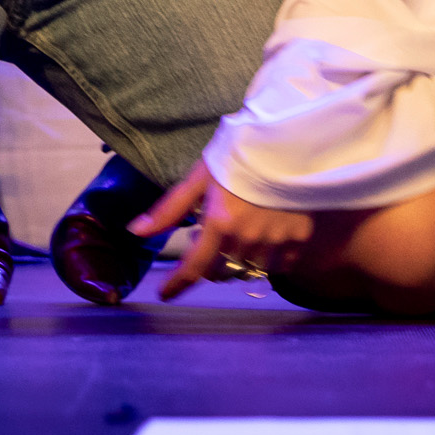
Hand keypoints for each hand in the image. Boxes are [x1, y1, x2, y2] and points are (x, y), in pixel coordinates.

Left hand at [128, 162, 313, 300]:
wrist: (291, 141)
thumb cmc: (240, 154)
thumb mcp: (200, 177)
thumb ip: (170, 209)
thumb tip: (136, 231)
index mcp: (219, 222)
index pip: (193, 267)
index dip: (176, 284)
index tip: (165, 293)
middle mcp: (246, 238)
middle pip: (219, 272)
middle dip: (209, 262)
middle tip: (211, 236)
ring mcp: (275, 241)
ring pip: (247, 270)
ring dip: (237, 259)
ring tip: (239, 232)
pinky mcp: (299, 240)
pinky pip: (277, 267)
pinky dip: (267, 259)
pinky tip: (265, 238)